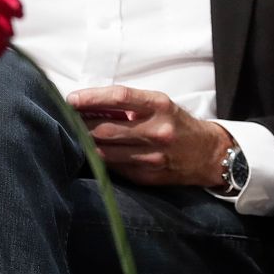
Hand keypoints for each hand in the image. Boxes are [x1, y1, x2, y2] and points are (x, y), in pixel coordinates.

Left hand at [67, 85, 233, 187]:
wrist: (208, 154)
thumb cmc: (177, 124)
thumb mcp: (160, 106)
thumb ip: (129, 105)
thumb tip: (88, 105)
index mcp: (161, 106)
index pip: (119, 97)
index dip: (91, 97)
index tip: (71, 99)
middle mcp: (157, 131)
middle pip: (106, 127)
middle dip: (81, 123)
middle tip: (65, 119)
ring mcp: (152, 156)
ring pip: (105, 150)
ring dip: (85, 143)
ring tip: (73, 136)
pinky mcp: (147, 175)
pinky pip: (113, 166)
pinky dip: (99, 158)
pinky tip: (92, 152)